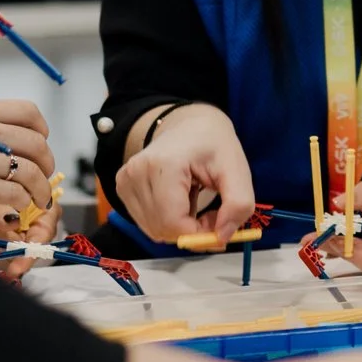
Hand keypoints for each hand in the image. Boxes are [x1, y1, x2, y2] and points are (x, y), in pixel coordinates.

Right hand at [0, 98, 56, 229]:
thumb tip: (0, 125)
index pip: (27, 112)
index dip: (42, 130)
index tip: (41, 143)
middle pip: (35, 145)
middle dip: (47, 163)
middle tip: (45, 175)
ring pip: (29, 172)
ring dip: (41, 188)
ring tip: (40, 198)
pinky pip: (11, 193)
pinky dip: (22, 202)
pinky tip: (18, 208)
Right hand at [116, 102, 253, 244]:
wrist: (189, 125)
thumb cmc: (213, 144)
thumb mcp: (237, 170)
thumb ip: (238, 204)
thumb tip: (222, 237)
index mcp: (163, 165)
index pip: (173, 222)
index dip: (200, 234)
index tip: (220, 224)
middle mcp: (136, 173)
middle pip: (162, 229)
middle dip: (192, 231)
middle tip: (213, 214)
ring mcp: (125, 180)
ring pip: (154, 230)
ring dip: (181, 227)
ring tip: (196, 201)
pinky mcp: (123, 187)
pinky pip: (147, 223)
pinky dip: (168, 221)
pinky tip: (180, 201)